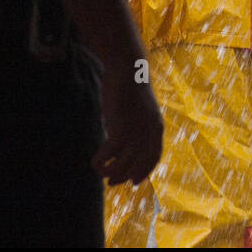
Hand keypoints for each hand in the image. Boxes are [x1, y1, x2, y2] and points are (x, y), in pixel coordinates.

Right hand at [92, 67, 162, 184]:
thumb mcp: (140, 109)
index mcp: (157, 127)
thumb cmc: (130, 87)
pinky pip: (109, 154)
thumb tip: (123, 142)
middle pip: (139, 164)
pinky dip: (100, 162)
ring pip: (124, 163)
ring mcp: (136, 132)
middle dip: (125, 176)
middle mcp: (150, 133)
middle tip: (112, 182)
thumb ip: (137, 126)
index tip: (135, 181)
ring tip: (101, 172)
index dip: (145, 171)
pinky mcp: (120, 129)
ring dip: (111, 172)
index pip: (154, 157)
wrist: (128, 69)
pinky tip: (94, 161)